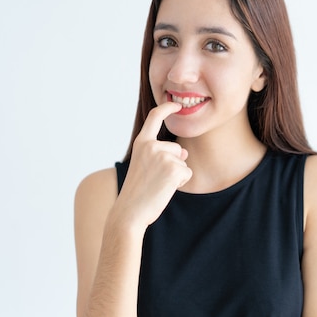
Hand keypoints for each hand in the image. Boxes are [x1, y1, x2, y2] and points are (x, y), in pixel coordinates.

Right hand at [115, 102, 191, 226]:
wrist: (130, 212)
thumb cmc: (137, 192)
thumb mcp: (146, 167)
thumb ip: (163, 155)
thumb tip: (184, 152)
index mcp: (141, 143)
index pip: (155, 117)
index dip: (167, 108)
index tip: (175, 104)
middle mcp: (151, 146)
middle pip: (176, 149)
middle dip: (173, 164)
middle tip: (154, 180)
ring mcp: (163, 157)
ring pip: (182, 162)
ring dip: (176, 175)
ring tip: (158, 185)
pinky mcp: (174, 169)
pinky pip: (187, 173)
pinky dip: (180, 183)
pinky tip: (165, 189)